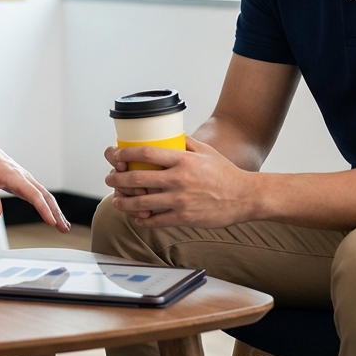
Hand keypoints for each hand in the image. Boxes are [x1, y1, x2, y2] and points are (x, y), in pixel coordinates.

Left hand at [0, 134, 70, 232]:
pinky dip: (48, 205)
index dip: (44, 209)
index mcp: (14, 176)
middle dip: (56, 213)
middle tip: (64, 229)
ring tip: (63, 226)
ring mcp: (25, 179)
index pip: (34, 195)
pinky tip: (52, 215)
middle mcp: (24, 177)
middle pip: (45, 196)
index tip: (51, 222)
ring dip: (55, 210)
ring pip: (45, 195)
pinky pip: (40, 194)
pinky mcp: (24, 182)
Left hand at [105, 136, 258, 227]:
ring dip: (123, 202)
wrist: (245, 197)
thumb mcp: (206, 151)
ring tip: (116, 201)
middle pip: (137, 179)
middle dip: (117, 179)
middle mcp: (179, 180)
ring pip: (142, 203)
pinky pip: (156, 221)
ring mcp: (180, 201)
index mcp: (183, 160)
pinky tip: (137, 217)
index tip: (115, 155)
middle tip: (109, 178)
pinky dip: (142, 220)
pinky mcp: (184, 218)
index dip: (125, 154)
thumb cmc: (225, 173)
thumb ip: (184, 142)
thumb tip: (165, 135)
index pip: (146, 154)